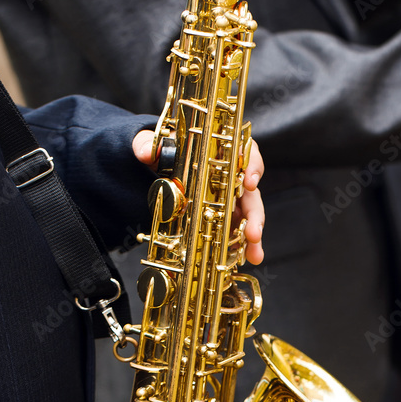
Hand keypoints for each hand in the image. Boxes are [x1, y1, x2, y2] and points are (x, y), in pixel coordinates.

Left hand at [132, 130, 264, 265]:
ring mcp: (229, 197)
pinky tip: (244, 258)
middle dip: (255, 215)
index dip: (252, 167)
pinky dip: (241, 244)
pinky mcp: (224, 214)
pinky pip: (236, 228)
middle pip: (251, 192)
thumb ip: (148, 144)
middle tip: (254, 233)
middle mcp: (231, 175)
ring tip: (254, 254)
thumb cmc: (166, 149)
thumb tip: (144, 153)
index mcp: (220, 152)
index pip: (246, 153)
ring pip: (248, 214)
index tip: (250, 182)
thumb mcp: (153, 143)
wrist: (158, 165)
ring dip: (253, 235)